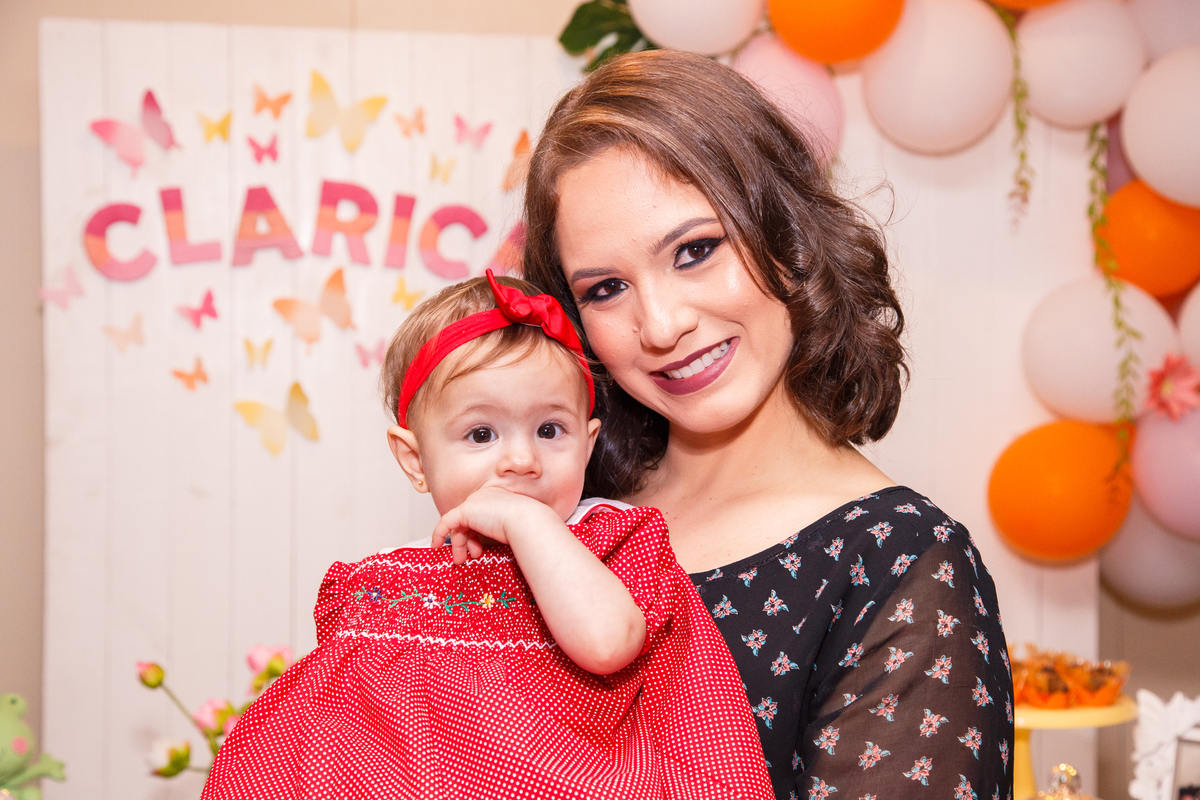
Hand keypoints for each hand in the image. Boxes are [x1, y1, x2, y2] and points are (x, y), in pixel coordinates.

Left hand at [430, 486, 557, 564]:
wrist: (526, 520)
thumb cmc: (526, 526)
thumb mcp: (511, 526)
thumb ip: (499, 530)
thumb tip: (497, 543)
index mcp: (496, 497)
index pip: (479, 516)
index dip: (475, 534)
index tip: (476, 550)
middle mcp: (484, 496)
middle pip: (468, 520)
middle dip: (465, 542)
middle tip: (465, 559)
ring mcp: (474, 501)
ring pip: (459, 524)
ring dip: (458, 545)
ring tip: (460, 561)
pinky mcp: (465, 510)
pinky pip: (446, 522)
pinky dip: (439, 533)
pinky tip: (436, 545)